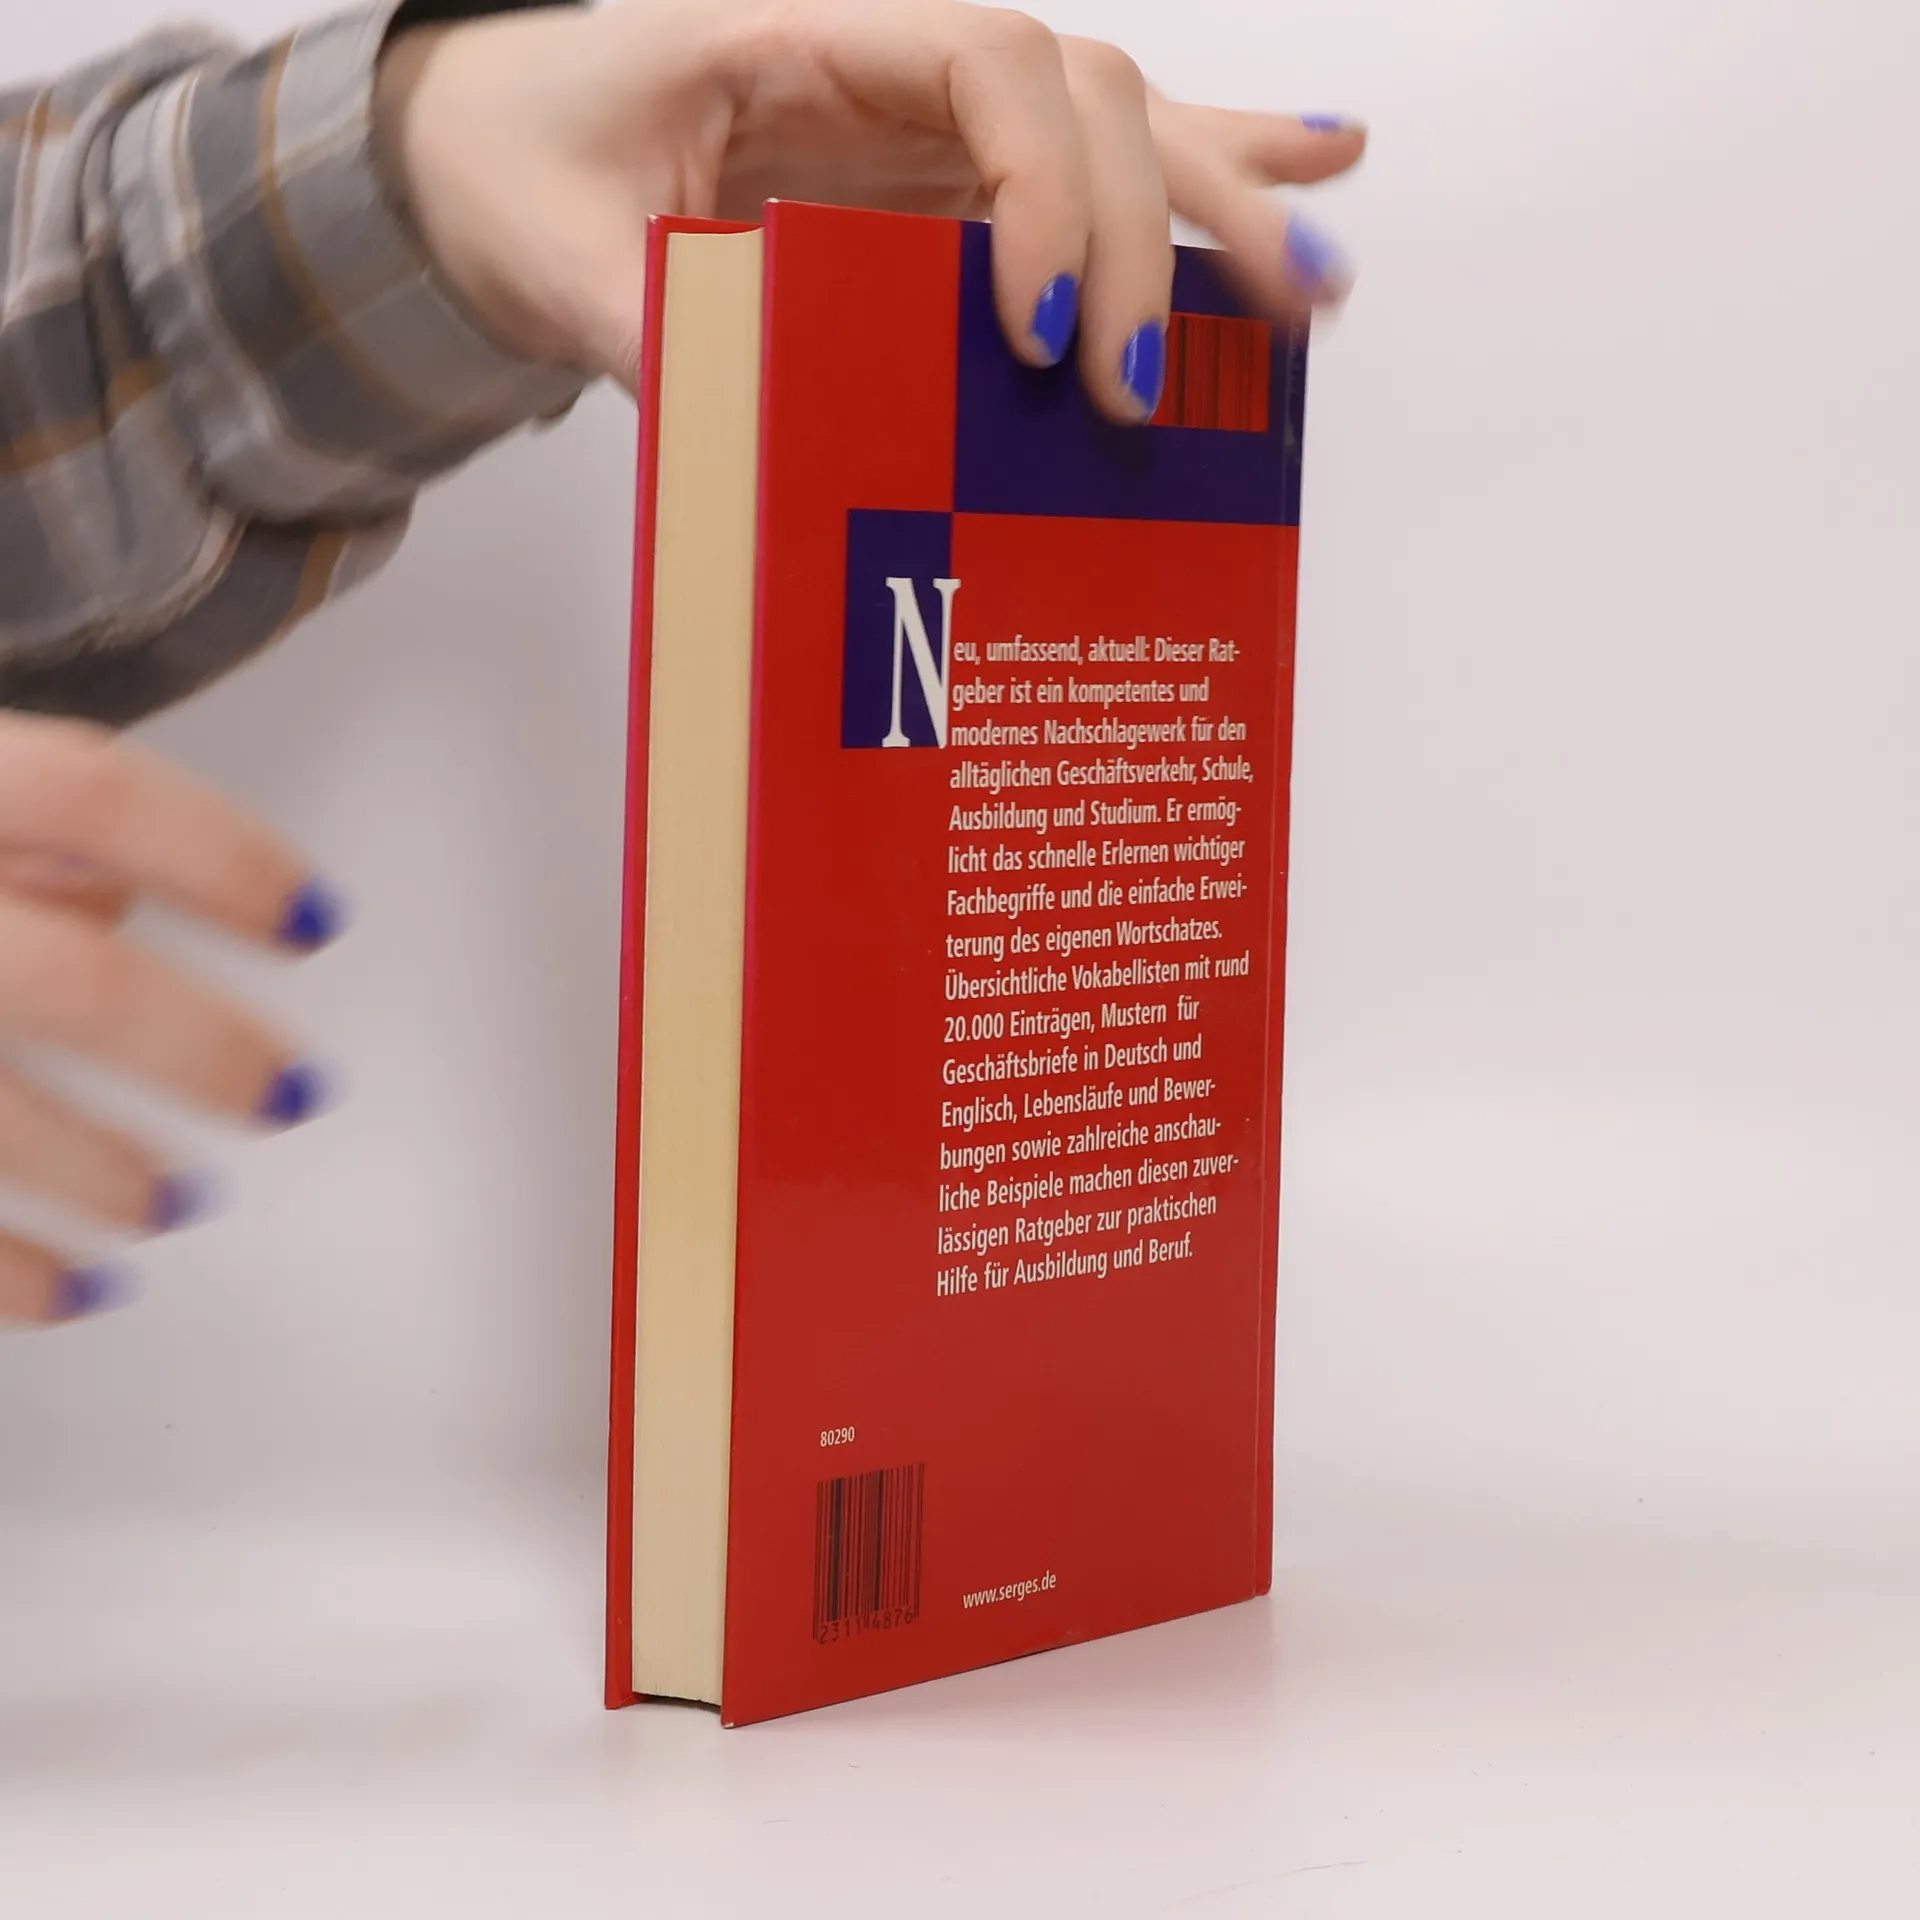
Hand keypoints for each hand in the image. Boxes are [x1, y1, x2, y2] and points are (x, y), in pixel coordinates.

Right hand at [0, 716, 336, 1327]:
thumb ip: (16, 821)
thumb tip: (134, 898)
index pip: (92, 790)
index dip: (223, 857)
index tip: (314, 924)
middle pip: (67, 978)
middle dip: (202, 1050)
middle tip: (291, 1096)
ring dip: (108, 1175)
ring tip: (174, 1203)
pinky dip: (3, 1273)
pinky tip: (69, 1293)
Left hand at [373, 0, 1365, 419]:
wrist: (492, 146)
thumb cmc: (516, 170)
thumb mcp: (561, 262)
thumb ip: (661, 336)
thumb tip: (774, 443)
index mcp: (797, 31)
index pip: (986, 58)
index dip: (1041, 185)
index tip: (1029, 327)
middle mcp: (890, 54)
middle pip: (1084, 93)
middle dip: (1147, 229)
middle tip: (1152, 380)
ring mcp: (931, 111)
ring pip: (1120, 117)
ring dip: (1227, 200)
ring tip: (1318, 287)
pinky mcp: (950, 171)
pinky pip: (1098, 153)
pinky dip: (1216, 158)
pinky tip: (1327, 162)